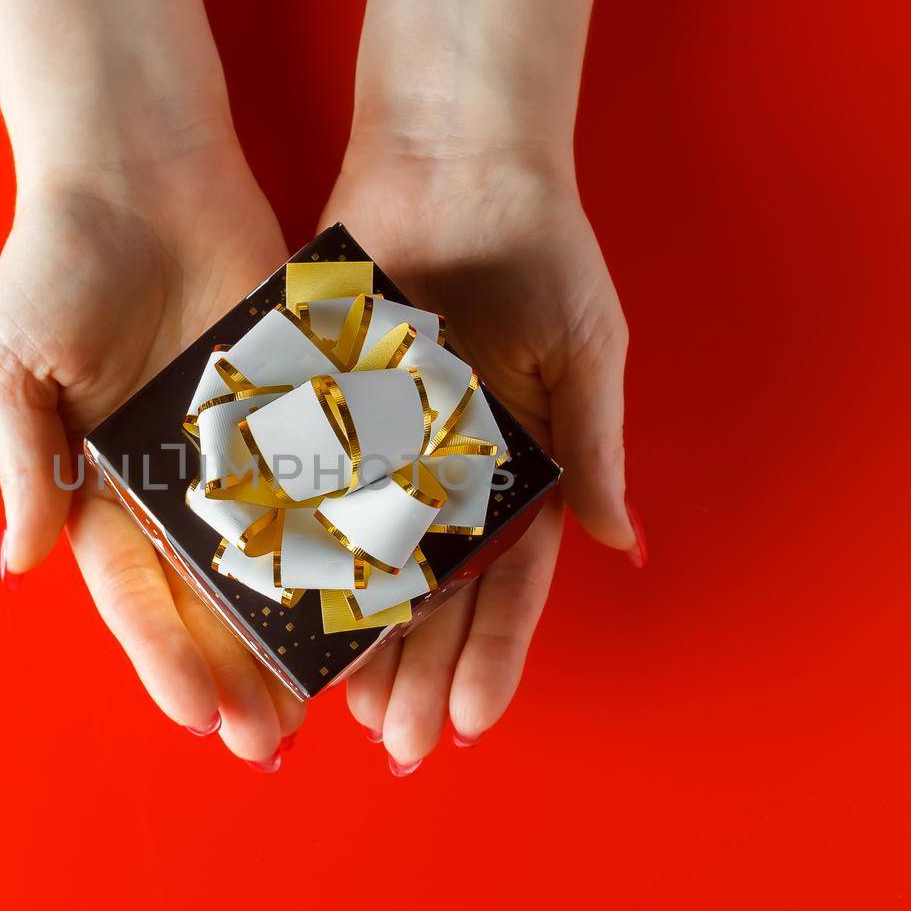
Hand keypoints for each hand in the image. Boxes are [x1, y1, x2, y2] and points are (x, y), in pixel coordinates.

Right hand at [0, 147, 305, 766]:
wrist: (137, 160)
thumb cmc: (55, 260)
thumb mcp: (13, 364)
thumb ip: (25, 462)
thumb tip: (19, 564)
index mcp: (100, 480)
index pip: (136, 590)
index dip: (166, 654)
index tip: (200, 715)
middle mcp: (173, 476)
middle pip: (212, 593)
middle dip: (238, 667)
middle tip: (271, 741)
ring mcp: (237, 441)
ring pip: (276, 551)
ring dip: (298, 623)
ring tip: (330, 696)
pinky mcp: (292, 397)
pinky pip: (322, 476)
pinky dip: (344, 531)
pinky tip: (375, 588)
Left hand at [321, 146, 638, 770]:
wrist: (459, 165)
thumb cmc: (543, 253)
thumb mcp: (584, 355)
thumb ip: (589, 450)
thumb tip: (618, 544)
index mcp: (516, 473)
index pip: (506, 585)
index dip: (490, 655)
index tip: (468, 722)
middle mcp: (447, 475)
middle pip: (432, 594)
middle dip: (419, 671)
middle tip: (396, 745)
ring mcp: (385, 451)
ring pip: (367, 562)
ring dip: (362, 639)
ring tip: (345, 710)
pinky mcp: (328, 413)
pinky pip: (312, 494)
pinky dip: (303, 551)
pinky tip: (292, 612)